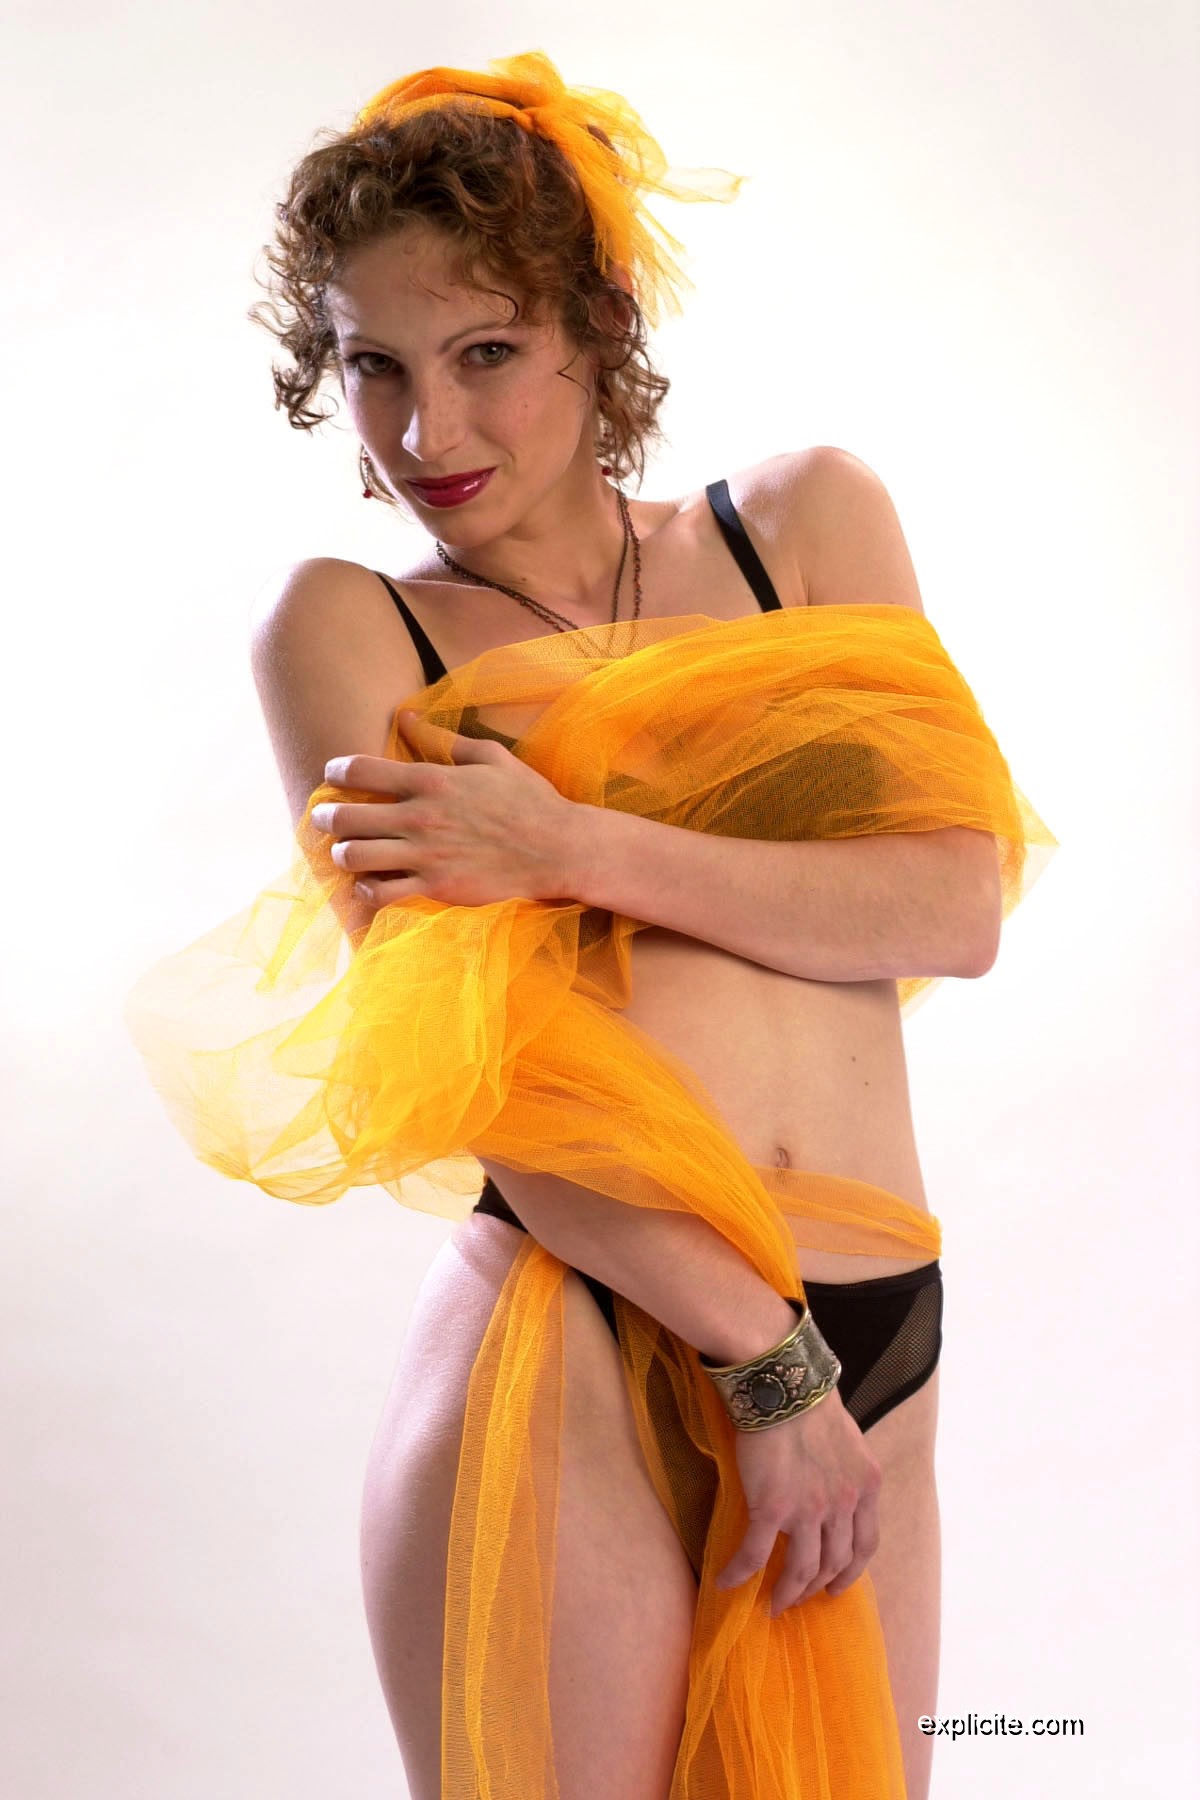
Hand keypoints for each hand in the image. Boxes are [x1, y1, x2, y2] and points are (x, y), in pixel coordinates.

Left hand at [309, 710, 579, 909]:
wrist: (558, 849)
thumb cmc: (527, 799)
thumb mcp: (489, 756)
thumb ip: (442, 738)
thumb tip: (405, 717)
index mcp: (431, 779)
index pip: (358, 769)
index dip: (334, 771)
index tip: (332, 776)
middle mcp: (420, 817)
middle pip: (344, 817)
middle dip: (325, 817)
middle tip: (325, 818)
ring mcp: (425, 856)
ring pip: (353, 857)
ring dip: (342, 853)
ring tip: (347, 851)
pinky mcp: (435, 888)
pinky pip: (379, 893)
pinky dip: (365, 889)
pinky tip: (371, 882)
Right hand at [714, 1387, 881, 1615]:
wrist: (783, 1383)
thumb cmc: (809, 1400)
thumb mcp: (847, 1440)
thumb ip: (844, 1470)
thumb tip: (829, 1485)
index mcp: (865, 1486)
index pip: (865, 1544)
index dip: (851, 1572)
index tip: (837, 1585)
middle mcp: (843, 1504)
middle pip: (834, 1562)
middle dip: (817, 1587)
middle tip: (798, 1598)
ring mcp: (809, 1510)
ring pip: (802, 1569)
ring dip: (787, 1593)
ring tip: (772, 1605)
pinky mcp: (772, 1508)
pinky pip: (756, 1555)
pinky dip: (740, 1574)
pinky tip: (727, 1583)